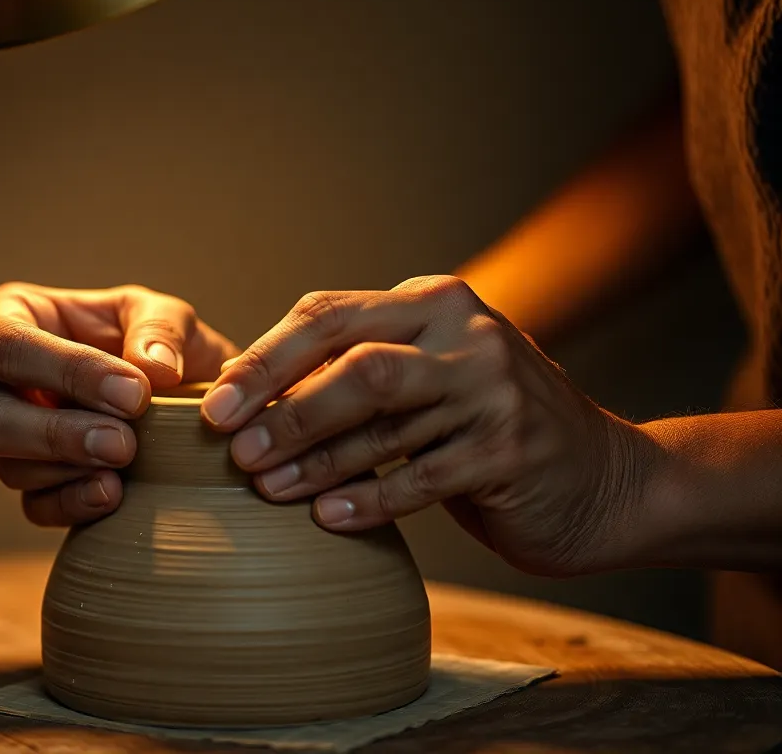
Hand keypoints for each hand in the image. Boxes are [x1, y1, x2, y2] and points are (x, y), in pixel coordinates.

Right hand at [0, 282, 237, 526]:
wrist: (174, 388)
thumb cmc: (148, 336)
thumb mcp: (162, 312)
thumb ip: (161, 328)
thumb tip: (155, 368)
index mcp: (6, 315)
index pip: (10, 346)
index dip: (67, 371)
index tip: (134, 394)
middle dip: (59, 434)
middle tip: (124, 443)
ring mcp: (1, 433)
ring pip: (8, 466)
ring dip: (70, 470)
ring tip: (125, 465)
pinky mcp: (27, 478)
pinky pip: (33, 504)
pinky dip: (72, 503)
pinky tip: (112, 493)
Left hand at [200, 277, 651, 576]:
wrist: (606, 480)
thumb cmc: (488, 428)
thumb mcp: (429, 378)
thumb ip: (357, 370)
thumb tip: (245, 393)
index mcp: (434, 302)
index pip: (329, 315)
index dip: (265, 360)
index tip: (214, 405)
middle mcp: (469, 333)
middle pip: (354, 363)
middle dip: (283, 408)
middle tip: (231, 450)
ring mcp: (496, 390)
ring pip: (382, 421)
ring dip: (313, 459)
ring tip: (263, 487)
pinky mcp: (513, 450)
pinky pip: (420, 477)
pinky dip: (368, 499)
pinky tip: (326, 517)